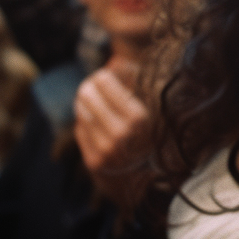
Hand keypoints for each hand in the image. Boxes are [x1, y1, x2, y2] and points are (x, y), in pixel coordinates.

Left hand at [73, 59, 149, 189]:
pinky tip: (99, 125)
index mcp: (139, 117)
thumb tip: (114, 59)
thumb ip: (136, 80)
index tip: (110, 75)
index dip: (105, 74)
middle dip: (91, 87)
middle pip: (86, 93)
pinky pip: (80, 130)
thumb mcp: (155, 104)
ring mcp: (105, 151)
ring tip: (99, 105)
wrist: (155, 180)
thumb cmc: (157, 132)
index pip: (103, 79)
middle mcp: (121, 135)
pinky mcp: (94, 163)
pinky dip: (87, 124)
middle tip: (97, 87)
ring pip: (80, 110)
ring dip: (87, 104)